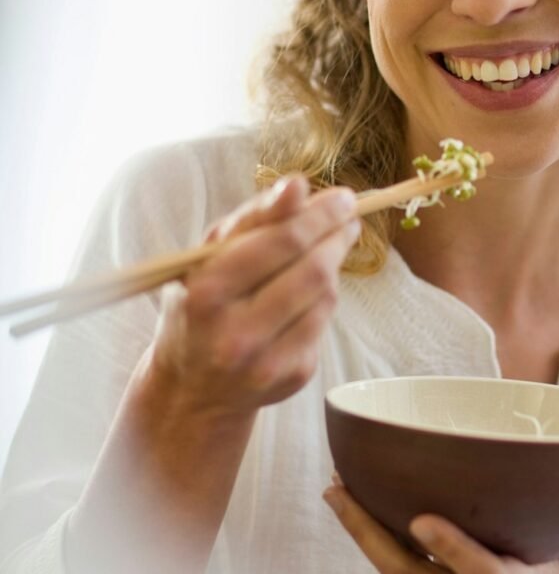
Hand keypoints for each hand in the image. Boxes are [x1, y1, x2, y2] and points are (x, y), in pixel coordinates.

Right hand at [147, 175, 360, 418]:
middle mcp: (235, 333)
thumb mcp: (209, 257)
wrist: (194, 387)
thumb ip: (253, 218)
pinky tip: (311, 291)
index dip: (320, 215)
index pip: (280, 242)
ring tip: (329, 247)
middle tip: (348, 216)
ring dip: (333, 264)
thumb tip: (298, 186)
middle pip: (312, 269)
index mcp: (206, 293)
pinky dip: (324, 299)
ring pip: (325, 295)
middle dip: (337, 235)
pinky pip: (325, 322)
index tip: (343, 198)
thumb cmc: (202, 305)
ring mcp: (267, 361)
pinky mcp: (293, 376)